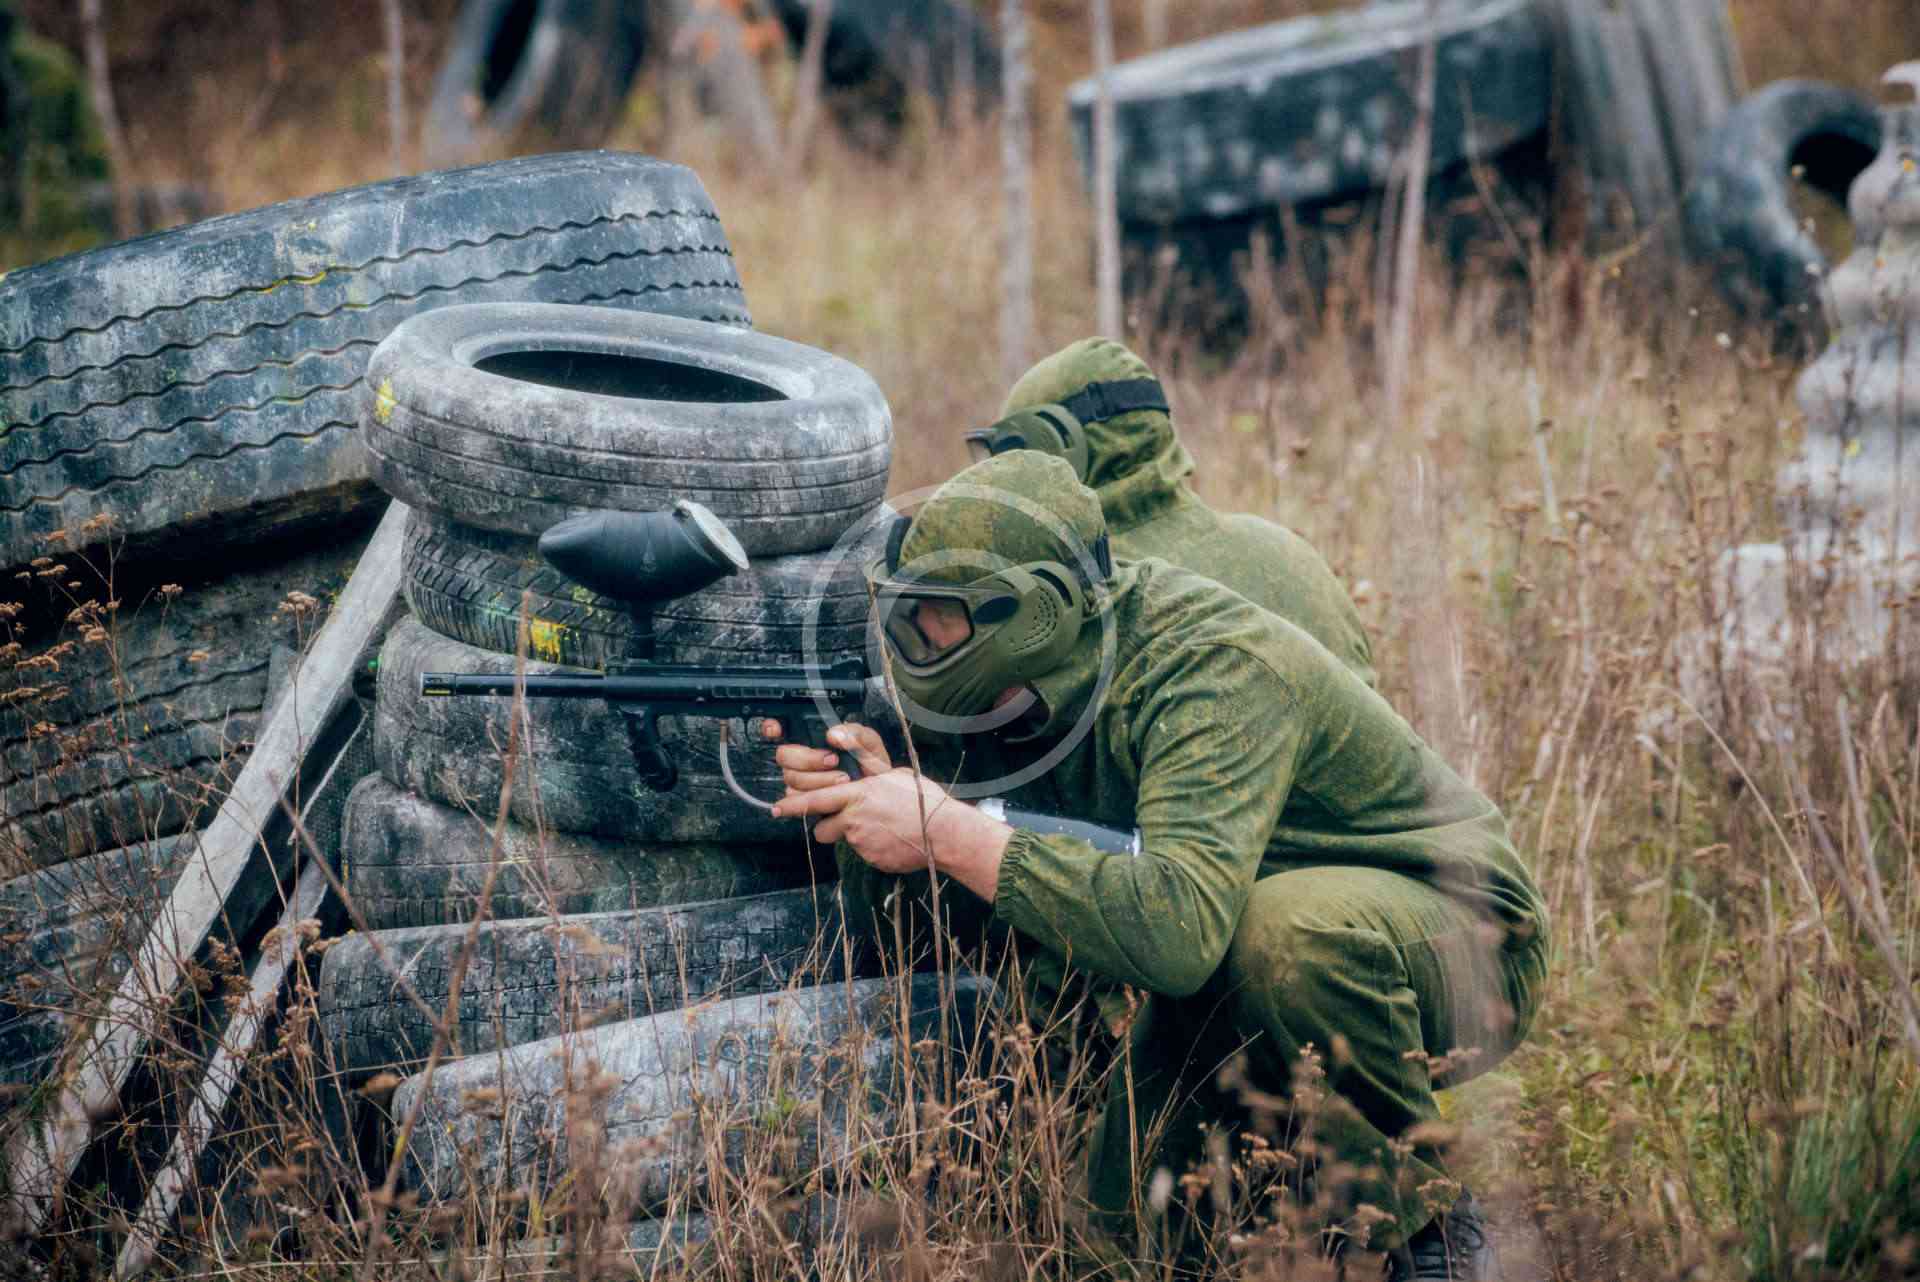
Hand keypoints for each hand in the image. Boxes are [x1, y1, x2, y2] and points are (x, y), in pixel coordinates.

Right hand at [760, 719, 892, 792]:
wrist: (878, 796)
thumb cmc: (871, 768)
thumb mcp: (869, 744)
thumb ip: (855, 733)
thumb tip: (833, 734)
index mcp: (813, 741)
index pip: (781, 731)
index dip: (771, 728)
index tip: (775, 729)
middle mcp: (801, 759)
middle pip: (784, 755)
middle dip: (808, 759)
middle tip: (832, 760)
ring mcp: (800, 780)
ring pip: (791, 778)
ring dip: (818, 779)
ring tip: (843, 778)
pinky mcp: (803, 800)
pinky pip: (796, 798)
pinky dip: (816, 795)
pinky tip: (833, 793)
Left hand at [770, 768, 1010, 897]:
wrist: (942, 833)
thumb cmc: (923, 800)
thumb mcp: (895, 776)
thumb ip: (872, 776)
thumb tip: (865, 774)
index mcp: (857, 794)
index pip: (814, 800)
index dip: (791, 806)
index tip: (776, 809)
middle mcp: (853, 819)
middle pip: (821, 827)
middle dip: (826, 826)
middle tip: (844, 822)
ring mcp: (861, 842)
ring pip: (844, 840)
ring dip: (853, 836)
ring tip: (880, 829)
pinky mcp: (871, 859)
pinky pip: (865, 853)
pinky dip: (874, 848)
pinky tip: (893, 840)